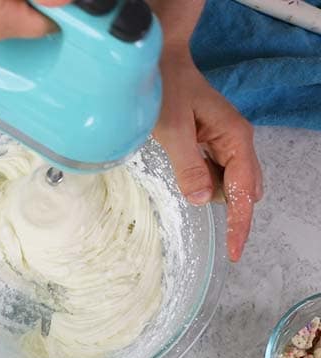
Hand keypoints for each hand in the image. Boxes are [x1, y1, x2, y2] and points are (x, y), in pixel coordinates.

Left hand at [153, 48, 262, 262]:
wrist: (159, 60)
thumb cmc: (165, 89)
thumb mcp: (172, 129)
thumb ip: (188, 165)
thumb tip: (202, 201)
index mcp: (235, 139)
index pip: (243, 192)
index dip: (239, 224)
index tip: (234, 252)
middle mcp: (236, 142)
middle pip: (240, 191)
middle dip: (227, 211)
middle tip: (202, 216)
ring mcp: (223, 143)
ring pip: (225, 184)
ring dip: (208, 192)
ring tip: (180, 166)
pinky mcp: (208, 143)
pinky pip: (211, 173)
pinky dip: (200, 182)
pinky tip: (183, 173)